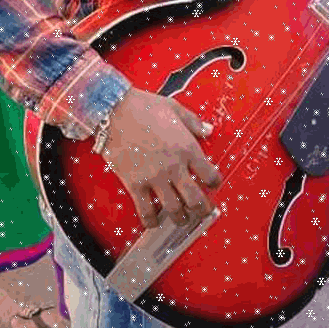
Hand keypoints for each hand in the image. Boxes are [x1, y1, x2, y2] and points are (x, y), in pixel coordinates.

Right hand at [101, 88, 222, 228]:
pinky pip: (146, 211)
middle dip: (202, 209)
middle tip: (202, 210)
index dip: (215, 182)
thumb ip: (194, 122)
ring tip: (181, 218)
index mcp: (187, 147)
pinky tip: (154, 221)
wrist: (113, 110)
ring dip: (180, 218)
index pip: (210, 175)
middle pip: (196, 200)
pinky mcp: (135, 184)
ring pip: (174, 210)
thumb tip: (208, 130)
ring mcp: (154, 177)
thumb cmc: (142, 106)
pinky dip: (152, 221)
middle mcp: (174, 166)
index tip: (212, 184)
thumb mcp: (174, 108)